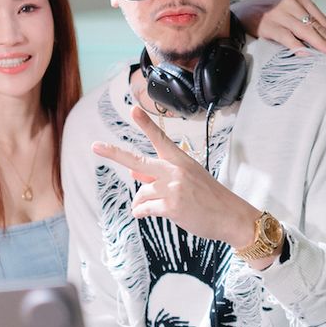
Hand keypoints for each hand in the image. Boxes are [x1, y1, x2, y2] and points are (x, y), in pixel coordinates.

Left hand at [92, 106, 261, 248]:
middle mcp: (175, 170)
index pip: (160, 138)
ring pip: (141, 192)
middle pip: (138, 160)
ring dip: (140, 202)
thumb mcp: (187, 180)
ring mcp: (173, 188)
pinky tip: (144, 214)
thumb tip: (133, 171)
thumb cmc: (209, 198)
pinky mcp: (172, 206)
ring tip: (151, 207)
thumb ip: (159, 174)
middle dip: (114, 153)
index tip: (133, 110)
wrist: (230, 216)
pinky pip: (145, 209)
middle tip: (95, 146)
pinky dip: (142, 212)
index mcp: (181, 160)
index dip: (145, 124)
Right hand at [232, 0, 325, 59]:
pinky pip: (286, 37)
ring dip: (321, 46)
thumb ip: (306, 24)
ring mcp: (280, 13)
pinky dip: (298, 46)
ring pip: (306, 31)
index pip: (324, 22)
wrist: (241, 12)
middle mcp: (293, 4)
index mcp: (302, 1)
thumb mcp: (290, 14)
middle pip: (318, 27)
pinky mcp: (268, 24)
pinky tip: (307, 55)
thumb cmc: (270, 17)